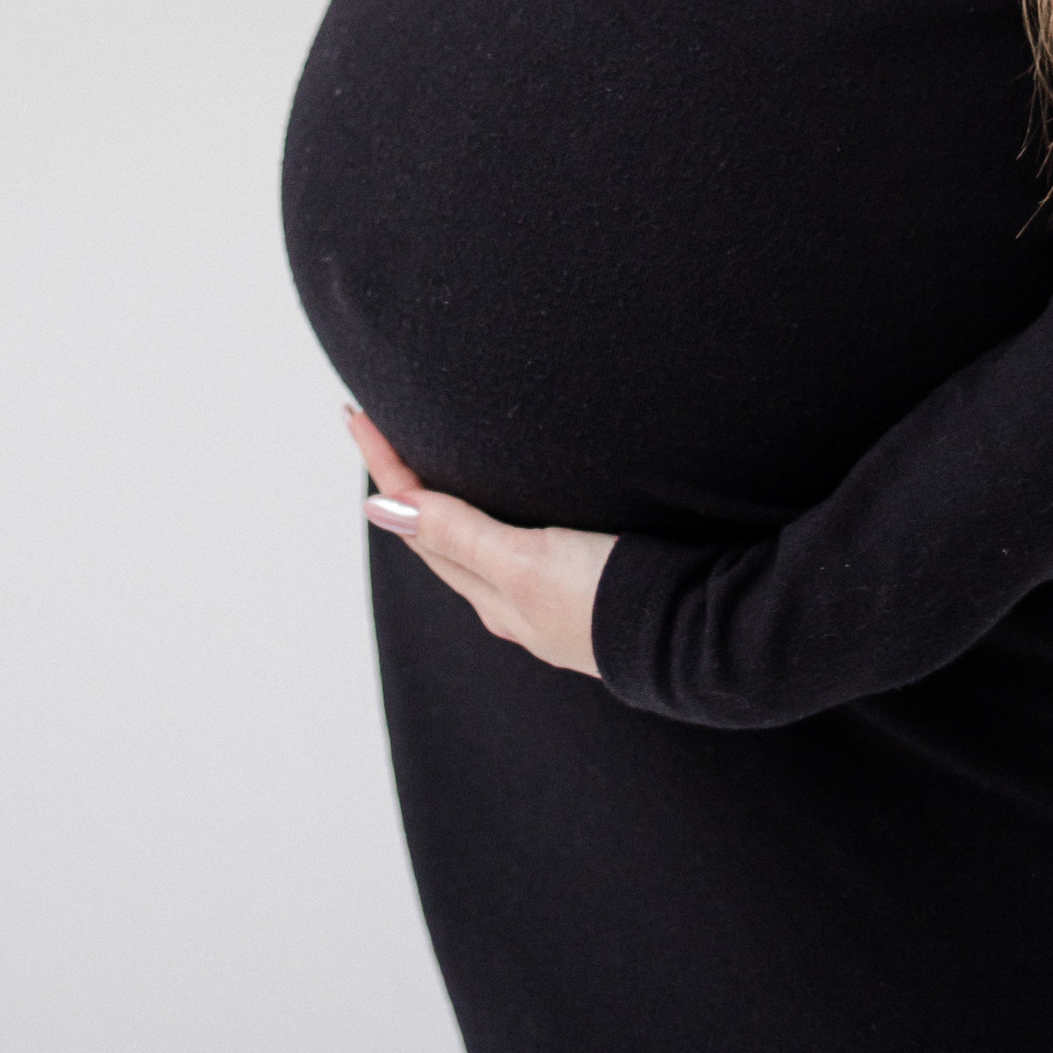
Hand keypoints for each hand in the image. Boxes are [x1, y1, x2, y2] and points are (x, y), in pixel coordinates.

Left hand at [347, 409, 612, 675]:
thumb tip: (379, 509)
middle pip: (440, 534)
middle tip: (381, 431)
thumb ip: (459, 534)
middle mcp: (512, 602)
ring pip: (476, 545)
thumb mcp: (525, 562)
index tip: (355, 415)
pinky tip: (508, 510)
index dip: (385, 468)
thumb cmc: (608, 598)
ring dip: (445, 503)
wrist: (698, 637)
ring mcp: (549, 600)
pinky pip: (514, 549)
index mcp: (492, 595)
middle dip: (406, 484)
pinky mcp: (586, 589)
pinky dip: (489, 519)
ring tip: (429, 467)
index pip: (419, 522)